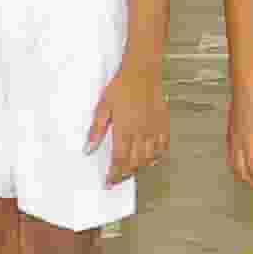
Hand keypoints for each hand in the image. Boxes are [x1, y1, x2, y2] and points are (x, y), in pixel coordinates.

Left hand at [87, 57, 168, 180]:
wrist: (142, 71)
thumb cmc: (122, 86)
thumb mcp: (103, 106)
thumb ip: (96, 130)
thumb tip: (88, 148)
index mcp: (124, 129)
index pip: (119, 160)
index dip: (114, 175)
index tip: (109, 182)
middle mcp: (141, 132)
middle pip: (134, 162)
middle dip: (125, 174)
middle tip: (118, 179)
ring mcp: (154, 129)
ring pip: (149, 158)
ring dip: (140, 168)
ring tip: (132, 170)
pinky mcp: (163, 124)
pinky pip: (164, 146)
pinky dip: (158, 156)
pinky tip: (151, 159)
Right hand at [226, 83, 252, 192]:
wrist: (246, 89)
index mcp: (248, 143)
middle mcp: (236, 145)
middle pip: (242, 175)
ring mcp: (231, 142)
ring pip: (235, 169)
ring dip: (247, 177)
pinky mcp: (230, 138)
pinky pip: (232, 160)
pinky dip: (241, 168)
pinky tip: (251, 164)